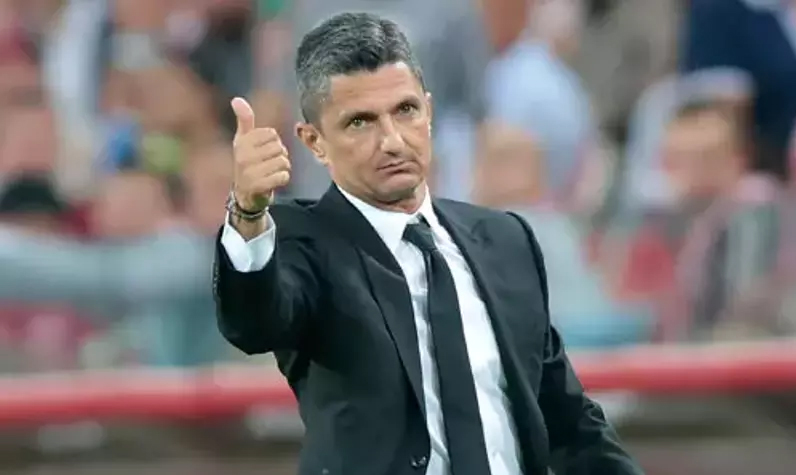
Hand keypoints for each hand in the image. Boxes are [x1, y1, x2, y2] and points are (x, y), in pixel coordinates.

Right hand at [231, 97, 290, 211]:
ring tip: (272, 171)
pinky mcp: (259, 187)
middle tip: (269, 163)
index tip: (263, 150)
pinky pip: (284, 176)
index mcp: (241, 143)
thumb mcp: (243, 141)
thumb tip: (237, 99)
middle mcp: (243, 157)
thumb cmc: (247, 163)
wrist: (244, 195)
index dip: (273, 142)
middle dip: (279, 155)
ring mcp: (250, 173)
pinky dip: (283, 178)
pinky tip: (274, 181)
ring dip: (283, 167)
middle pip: (279, 147)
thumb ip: (244, 120)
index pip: (272, 134)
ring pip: (283, 161)